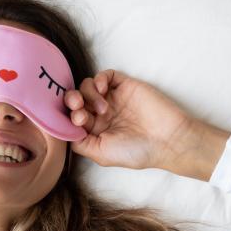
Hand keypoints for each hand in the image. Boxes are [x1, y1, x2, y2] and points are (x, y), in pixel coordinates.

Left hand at [63, 69, 193, 169]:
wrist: (167, 140)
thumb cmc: (136, 151)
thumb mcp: (100, 154)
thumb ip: (79, 143)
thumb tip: (64, 131)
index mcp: (93, 131)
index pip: (70, 118)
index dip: (67, 117)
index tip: (79, 122)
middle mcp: (100, 115)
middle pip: (75, 100)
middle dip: (71, 101)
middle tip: (79, 107)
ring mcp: (112, 99)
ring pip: (86, 86)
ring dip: (87, 93)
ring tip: (102, 107)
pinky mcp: (125, 86)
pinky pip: (105, 76)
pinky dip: (99, 79)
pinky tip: (103, 90)